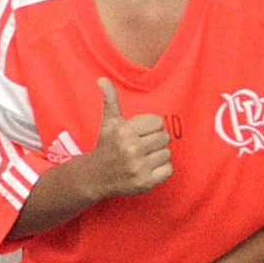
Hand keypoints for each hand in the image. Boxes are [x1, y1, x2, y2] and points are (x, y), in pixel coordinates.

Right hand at [83, 78, 172, 199]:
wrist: (95, 176)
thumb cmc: (106, 145)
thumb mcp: (108, 122)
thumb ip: (110, 99)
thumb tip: (102, 79)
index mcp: (124, 131)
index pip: (158, 122)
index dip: (150, 127)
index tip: (139, 133)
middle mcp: (131, 149)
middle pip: (164, 137)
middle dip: (155, 141)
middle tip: (142, 146)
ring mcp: (138, 167)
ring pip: (167, 153)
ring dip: (158, 155)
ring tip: (144, 157)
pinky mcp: (145, 183)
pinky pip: (168, 170)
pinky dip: (161, 169)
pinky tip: (148, 168)